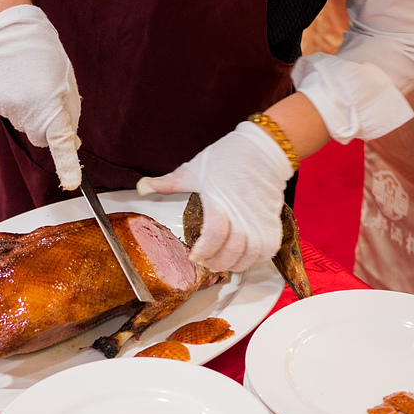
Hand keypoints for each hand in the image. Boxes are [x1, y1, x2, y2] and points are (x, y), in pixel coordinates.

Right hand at [0, 4, 80, 188]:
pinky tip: (17, 84)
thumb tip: (73, 143)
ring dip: (32, 113)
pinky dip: (17, 105)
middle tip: (50, 99)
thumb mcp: (68, 86)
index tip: (72, 184)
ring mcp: (8, 109)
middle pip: (42, 137)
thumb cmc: (47, 57)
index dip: (68, 166)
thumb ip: (70, 117)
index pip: (61, 144)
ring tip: (31, 85)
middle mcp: (28, 112)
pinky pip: (11, 114)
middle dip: (48, 126)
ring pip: (26, 126)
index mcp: (51, 107)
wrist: (12, 33)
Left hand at [137, 121, 293, 271]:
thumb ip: (168, 184)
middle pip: (231, 252)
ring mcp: (259, 220)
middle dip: (215, 263)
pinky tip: (244, 255)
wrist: (264, 149)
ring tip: (223, 261)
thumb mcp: (194, 170)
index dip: (203, 252)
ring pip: (250, 255)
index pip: (213, 237)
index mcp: (220, 203)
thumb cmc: (230, 157)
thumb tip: (142, 187)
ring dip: (235, 264)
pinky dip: (255, 258)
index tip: (195, 255)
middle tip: (206, 261)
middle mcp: (242, 215)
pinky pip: (266, 250)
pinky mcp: (271, 222)